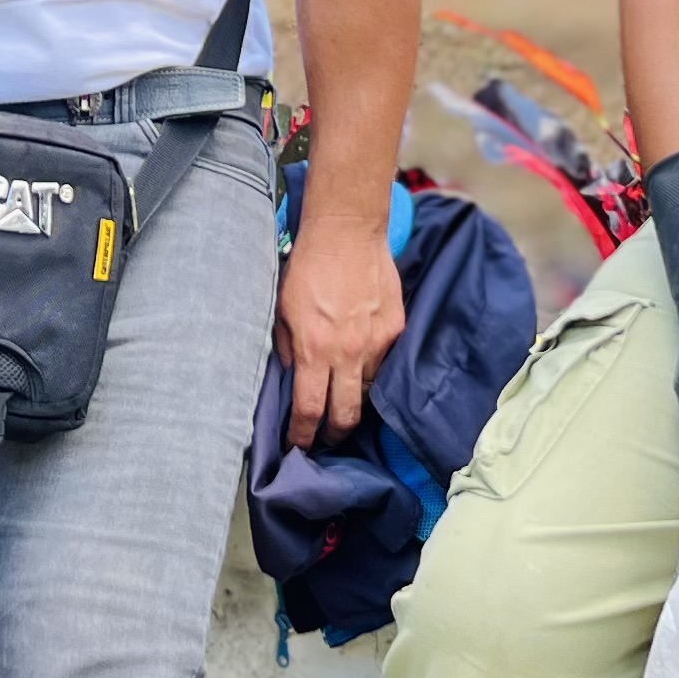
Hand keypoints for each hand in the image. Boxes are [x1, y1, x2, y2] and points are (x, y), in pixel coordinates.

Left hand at [278, 217, 405, 445]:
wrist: (347, 232)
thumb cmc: (308, 267)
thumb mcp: (282, 309)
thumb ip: (290, 347)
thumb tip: (296, 374)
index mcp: (316, 350)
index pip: (311, 410)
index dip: (304, 434)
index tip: (301, 445)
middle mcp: (349, 353)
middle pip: (347, 415)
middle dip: (335, 432)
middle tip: (327, 435)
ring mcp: (377, 342)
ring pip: (369, 389)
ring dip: (356, 395)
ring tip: (345, 391)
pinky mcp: (396, 328)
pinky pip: (384, 360)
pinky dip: (372, 365)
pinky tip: (361, 355)